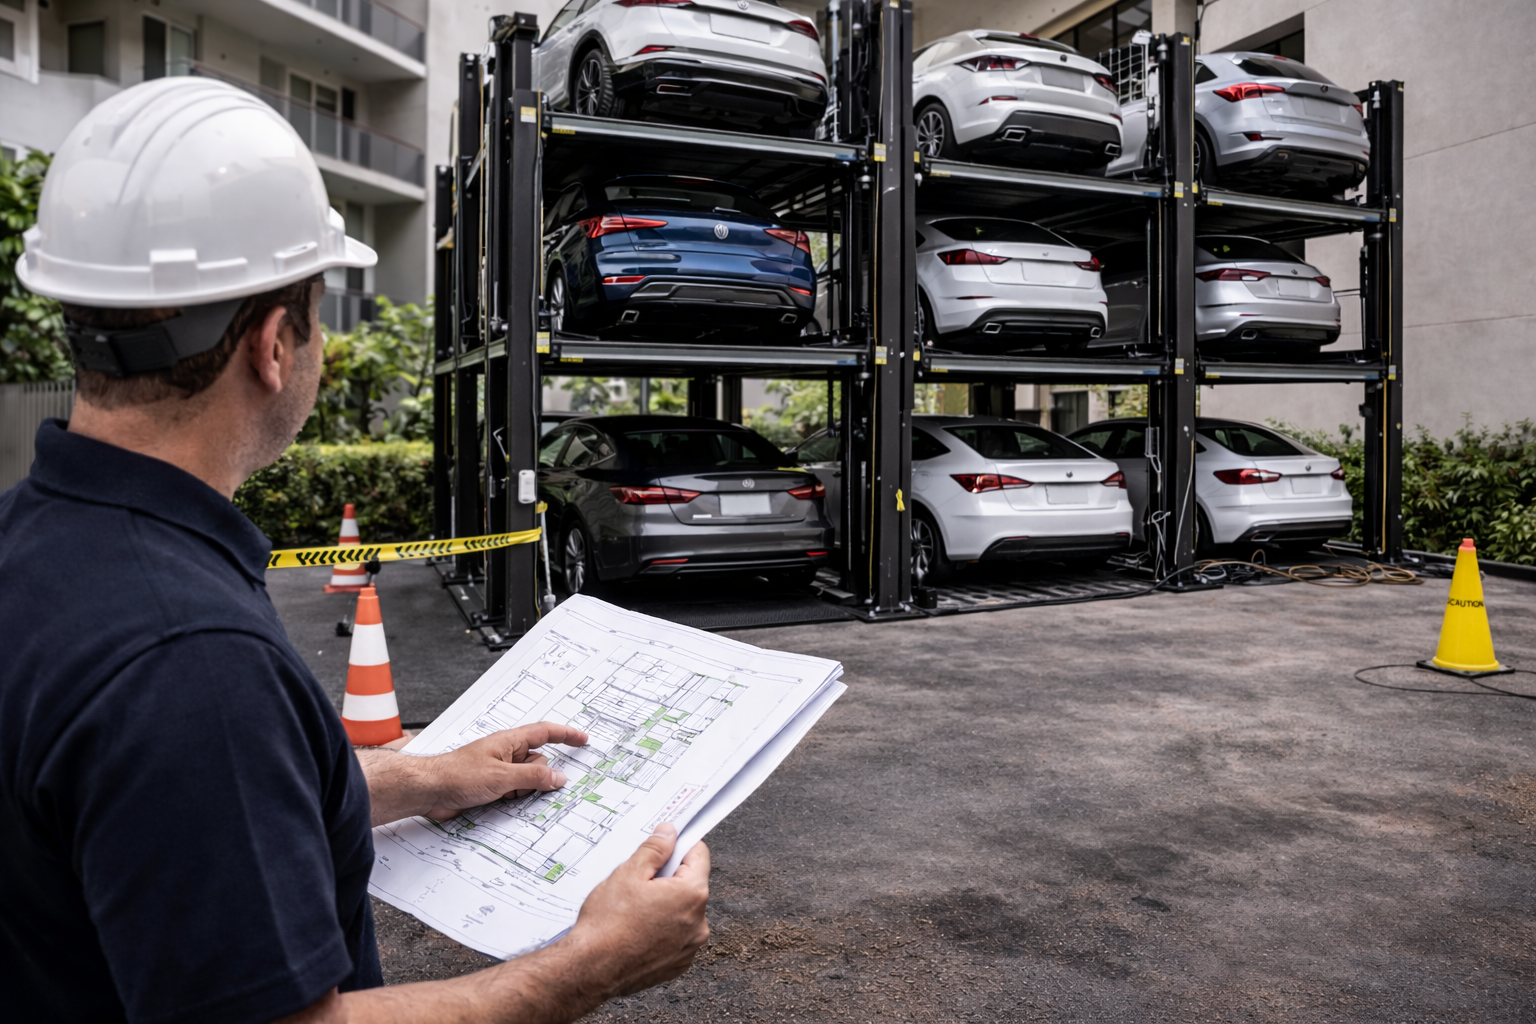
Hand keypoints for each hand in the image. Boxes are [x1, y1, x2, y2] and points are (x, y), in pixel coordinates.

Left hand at [422, 723, 588, 820]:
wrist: (429, 791)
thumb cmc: (457, 775)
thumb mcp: (502, 776)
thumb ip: (533, 776)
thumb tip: (559, 776)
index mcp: (509, 742)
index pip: (545, 733)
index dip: (566, 735)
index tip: (583, 740)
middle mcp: (506, 754)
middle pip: (539, 763)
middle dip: (536, 778)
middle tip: (519, 787)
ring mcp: (499, 771)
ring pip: (528, 780)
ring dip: (522, 791)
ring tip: (501, 795)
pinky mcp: (492, 787)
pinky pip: (515, 792)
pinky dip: (513, 798)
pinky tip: (499, 802)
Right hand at [562, 824, 710, 998]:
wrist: (590, 970)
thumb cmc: (607, 923)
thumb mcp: (628, 873)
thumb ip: (654, 849)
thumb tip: (668, 833)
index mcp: (691, 894)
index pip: (699, 855)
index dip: (679, 847)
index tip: (664, 847)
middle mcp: (699, 923)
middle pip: (690, 885)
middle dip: (668, 878)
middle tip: (639, 882)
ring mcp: (690, 947)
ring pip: (683, 912)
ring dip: (666, 905)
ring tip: (635, 910)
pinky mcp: (678, 964)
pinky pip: (676, 936)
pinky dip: (662, 930)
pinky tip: (637, 930)